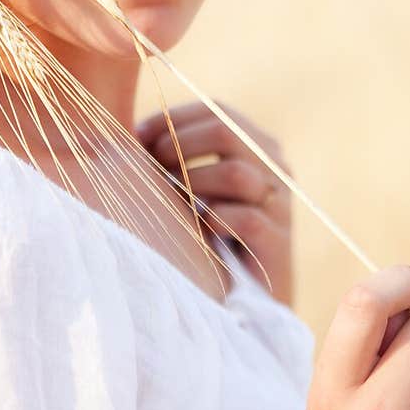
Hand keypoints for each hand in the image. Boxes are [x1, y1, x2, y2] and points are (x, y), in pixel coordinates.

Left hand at [134, 101, 294, 304]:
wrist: (247, 299)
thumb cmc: (210, 237)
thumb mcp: (195, 189)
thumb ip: (176, 157)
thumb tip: (129, 132)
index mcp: (258, 147)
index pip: (217, 110)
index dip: (172, 119)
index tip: (136, 137)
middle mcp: (276, 168)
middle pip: (226, 131)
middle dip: (177, 145)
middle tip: (151, 168)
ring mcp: (281, 205)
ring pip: (235, 173)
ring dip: (192, 183)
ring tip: (172, 201)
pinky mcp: (279, 243)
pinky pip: (246, 219)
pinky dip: (215, 221)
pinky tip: (199, 230)